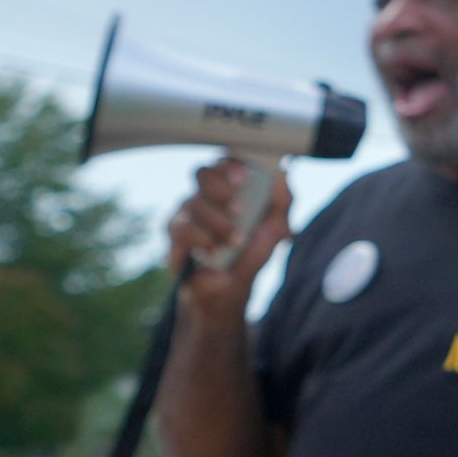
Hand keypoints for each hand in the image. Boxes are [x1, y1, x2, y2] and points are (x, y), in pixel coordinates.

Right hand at [168, 157, 291, 312]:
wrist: (226, 293)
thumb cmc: (249, 255)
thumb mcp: (275, 231)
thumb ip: (282, 203)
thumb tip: (283, 174)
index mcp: (228, 190)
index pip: (222, 163)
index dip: (229, 164)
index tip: (245, 177)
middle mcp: (204, 198)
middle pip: (201, 173)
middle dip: (221, 187)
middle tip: (239, 208)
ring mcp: (186, 215)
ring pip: (193, 202)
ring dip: (218, 222)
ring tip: (235, 242)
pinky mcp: (174, 237)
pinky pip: (182, 229)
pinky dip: (202, 239)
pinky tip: (213, 252)